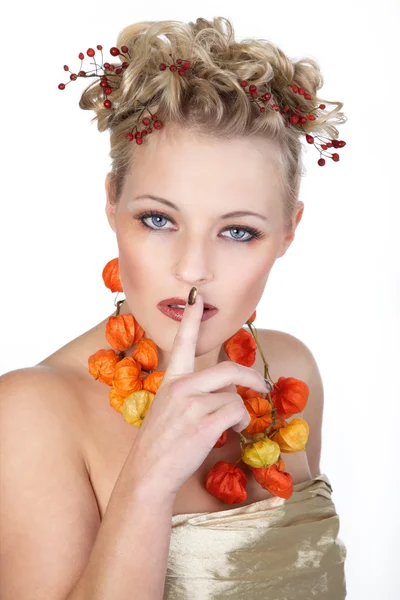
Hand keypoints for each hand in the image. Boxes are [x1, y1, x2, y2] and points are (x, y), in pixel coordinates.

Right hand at [129, 289, 268, 496]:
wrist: (148, 473)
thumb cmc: (160, 444)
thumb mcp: (169, 409)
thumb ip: (192, 394)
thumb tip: (226, 393)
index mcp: (172, 380)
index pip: (182, 342)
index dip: (192, 319)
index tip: (197, 297)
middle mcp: (181, 387)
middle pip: (229, 370)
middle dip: (251, 376)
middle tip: (261, 385)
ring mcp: (192, 405)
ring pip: (235, 398)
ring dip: (240, 413)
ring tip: (231, 426)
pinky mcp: (204, 423)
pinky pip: (237, 413)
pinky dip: (241, 424)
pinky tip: (230, 433)